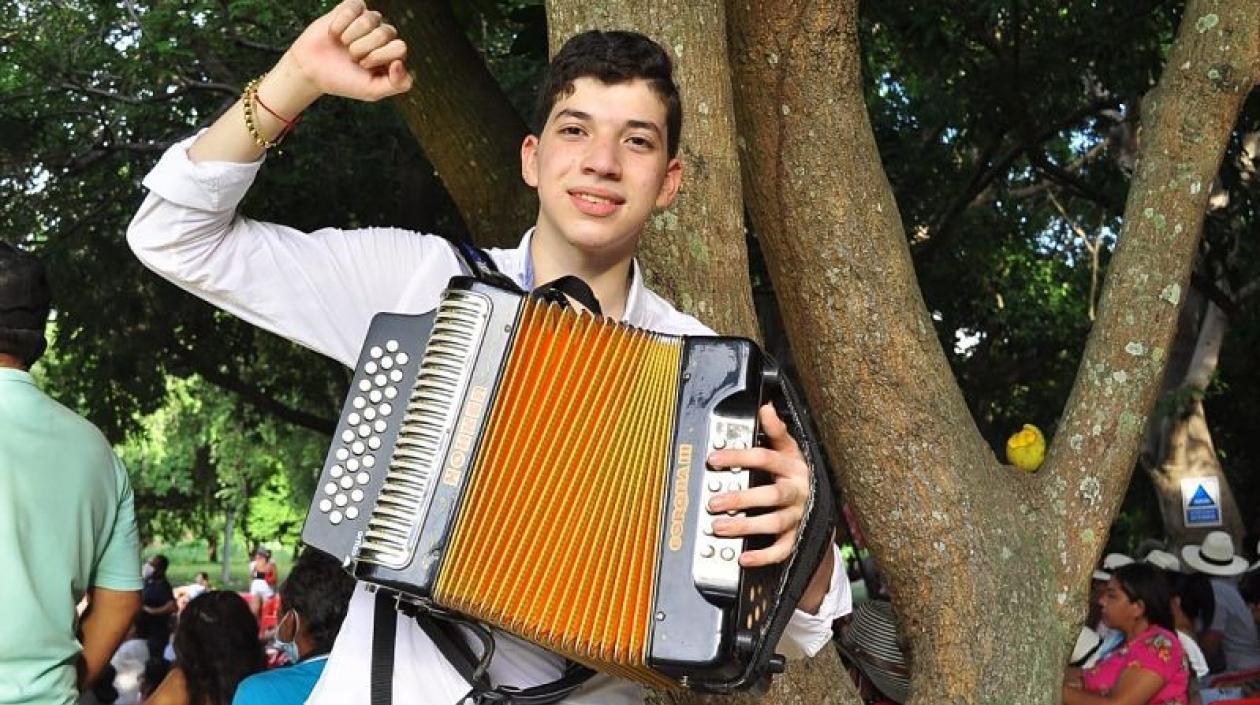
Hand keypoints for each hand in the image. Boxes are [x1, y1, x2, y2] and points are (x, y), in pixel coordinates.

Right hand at [284, 0, 412, 102]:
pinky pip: (353, 7)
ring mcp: (369, 20)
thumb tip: (399, 63)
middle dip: (362, 49)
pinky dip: (340, 23)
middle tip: (351, 57)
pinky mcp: (352, 8)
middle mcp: (384, 34)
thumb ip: (397, 85)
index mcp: (394, 54)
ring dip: (350, 36)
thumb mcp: (373, 91)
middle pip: (384, 33)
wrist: (312, 71)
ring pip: (369, 19)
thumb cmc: (344, 81)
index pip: (400, 47)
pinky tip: (334, 33)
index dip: (378, 57)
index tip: (363, 66)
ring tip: (343, 44)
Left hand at [705, 403, 810, 566]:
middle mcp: (797, 491)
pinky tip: (744, 557)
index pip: (766, 458)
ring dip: (746, 526)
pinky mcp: (798, 537)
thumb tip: (765, 408)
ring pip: (774, 522)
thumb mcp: (790, 449)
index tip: (714, 460)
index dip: (739, 457)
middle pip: (771, 494)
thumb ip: (776, 431)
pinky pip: (783, 549)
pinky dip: (764, 556)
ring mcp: (798, 515)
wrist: (820, 503)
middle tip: (714, 502)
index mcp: (793, 466)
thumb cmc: (795, 472)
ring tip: (719, 527)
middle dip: (741, 499)